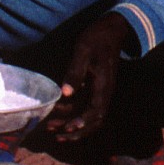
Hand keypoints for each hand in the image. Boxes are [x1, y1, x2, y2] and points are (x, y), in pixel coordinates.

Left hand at [45, 12, 131, 141]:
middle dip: (75, 131)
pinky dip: (73, 115)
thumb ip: (75, 72)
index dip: (82, 122)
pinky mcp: (95, 90)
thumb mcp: (83, 51)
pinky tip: (59, 115)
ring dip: (72, 126)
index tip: (68, 127)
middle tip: (55, 134)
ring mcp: (100, 92)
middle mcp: (104, 93)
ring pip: (89, 117)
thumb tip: (65, 94)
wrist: (111, 31)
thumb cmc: (96, 39)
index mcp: (103, 85)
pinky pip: (85, 108)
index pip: (96, 111)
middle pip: (93, 121)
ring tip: (52, 129)